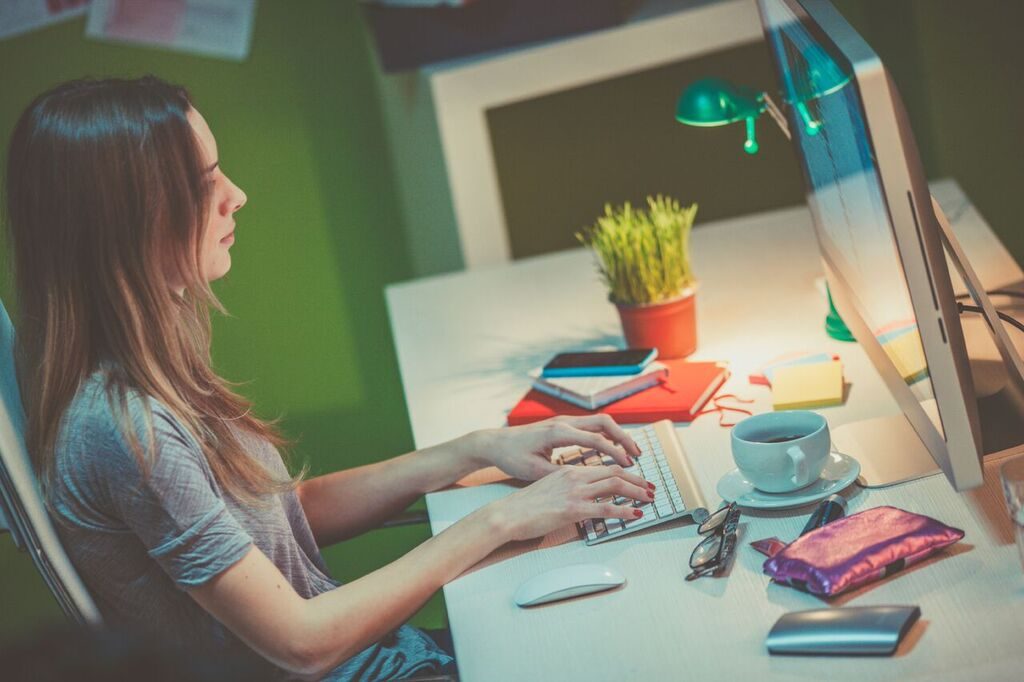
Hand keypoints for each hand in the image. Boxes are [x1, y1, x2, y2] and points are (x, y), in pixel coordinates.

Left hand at [474, 415, 641, 481]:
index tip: (629, 465)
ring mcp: (564, 422)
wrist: (495, 443)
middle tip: (637, 455)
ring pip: (599, 422)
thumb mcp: (534, 471)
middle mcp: (564, 423)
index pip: (595, 439)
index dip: (615, 452)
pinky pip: (590, 427)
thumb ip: (560, 475)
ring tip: (631, 452)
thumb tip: (584, 484)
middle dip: (623, 438)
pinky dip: (605, 436)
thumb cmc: (512, 457)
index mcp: (558, 432)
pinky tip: (612, 450)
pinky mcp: (562, 426)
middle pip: (604, 423)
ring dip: (617, 435)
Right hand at [492, 464, 653, 541]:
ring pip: (615, 486)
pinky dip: (625, 511)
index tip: (637, 479)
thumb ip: (567, 488)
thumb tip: (582, 496)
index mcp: (569, 471)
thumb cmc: (524, 505)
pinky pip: (606, 509)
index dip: (625, 472)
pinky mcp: (573, 510)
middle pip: (615, 472)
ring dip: (637, 492)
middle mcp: (574, 477)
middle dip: (637, 480)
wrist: (507, 514)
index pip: (605, 466)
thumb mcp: (548, 488)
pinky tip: (635, 514)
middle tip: (651, 488)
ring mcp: (574, 492)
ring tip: (649, 499)